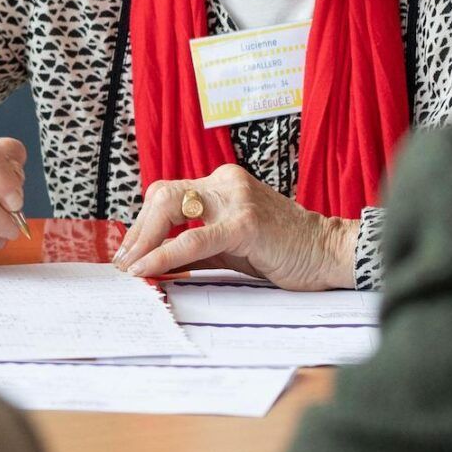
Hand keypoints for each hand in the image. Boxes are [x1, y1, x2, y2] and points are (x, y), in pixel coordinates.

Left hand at [111, 166, 354, 288]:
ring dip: (144, 241)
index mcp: (221, 183)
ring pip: (171, 208)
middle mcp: (225, 182)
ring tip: (130, 267)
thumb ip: (197, 245)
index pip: (167, 194)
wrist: (329, 253)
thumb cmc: (282, 251)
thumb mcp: (232, 244)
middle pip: (162, 195)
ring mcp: (236, 199)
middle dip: (137, 231)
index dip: (142, 223)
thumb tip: (154, 261)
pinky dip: (166, 254)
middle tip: (123, 262)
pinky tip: (147, 269)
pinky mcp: (246, 223)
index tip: (127, 251)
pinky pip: (194, 238)